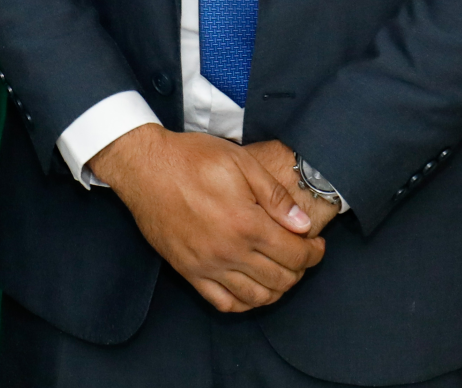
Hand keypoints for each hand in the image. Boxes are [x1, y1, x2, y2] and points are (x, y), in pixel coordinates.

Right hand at [87, 125, 325, 312]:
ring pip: (255, 297)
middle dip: (300, 270)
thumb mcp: (240, 162)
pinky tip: (251, 288)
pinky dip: (244, 303)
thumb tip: (302, 224)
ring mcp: (207, 265)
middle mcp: (228, 251)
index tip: (317, 245)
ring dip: (276, 290)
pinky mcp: (188, 271)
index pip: (295, 254)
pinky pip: (223, 302)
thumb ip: (274, 195)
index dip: (314, 253)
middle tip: (301, 255)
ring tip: (280, 271)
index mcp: (246, 223)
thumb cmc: (191, 158)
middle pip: (280, 279)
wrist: (144, 167)